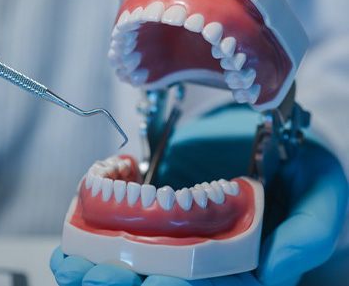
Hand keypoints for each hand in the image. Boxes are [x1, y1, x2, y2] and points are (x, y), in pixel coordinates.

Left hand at [50, 106, 347, 285]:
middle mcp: (204, 257)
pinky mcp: (149, 209)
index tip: (155, 285)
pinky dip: (90, 237)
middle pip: (164, 281)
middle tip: (98, 278)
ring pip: (134, 265)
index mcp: (244, 264)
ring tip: (72, 266)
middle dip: (129, 283)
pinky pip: (116, 230)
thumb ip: (311, 229)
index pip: (212, 284)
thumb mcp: (321, 186)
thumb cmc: (297, 158)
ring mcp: (172, 233)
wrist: (262, 120)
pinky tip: (69, 246)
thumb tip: (278, 270)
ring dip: (100, 269)